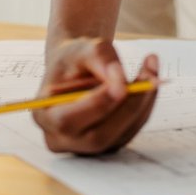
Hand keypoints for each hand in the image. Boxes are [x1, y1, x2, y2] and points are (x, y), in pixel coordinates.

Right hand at [33, 37, 158, 154]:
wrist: (78, 67)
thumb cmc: (75, 59)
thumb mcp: (82, 48)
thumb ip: (99, 59)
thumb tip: (119, 81)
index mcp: (45, 116)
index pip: (68, 121)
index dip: (96, 106)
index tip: (121, 85)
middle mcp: (63, 139)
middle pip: (99, 136)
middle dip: (127, 107)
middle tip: (148, 77)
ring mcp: (88, 146)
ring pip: (121, 134)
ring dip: (143, 102)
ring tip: (151, 68)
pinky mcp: (110, 143)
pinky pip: (132, 129)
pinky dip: (145, 104)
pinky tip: (149, 79)